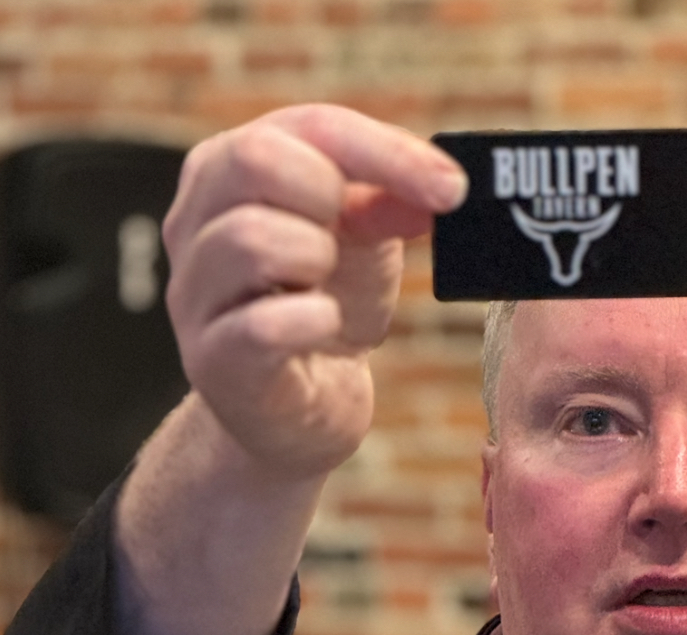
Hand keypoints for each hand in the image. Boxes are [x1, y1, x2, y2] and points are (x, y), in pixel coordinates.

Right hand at [162, 103, 467, 479]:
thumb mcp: (363, 243)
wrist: (299, 414)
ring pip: (249, 238)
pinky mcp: (213, 361)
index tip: (450, 188)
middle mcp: (194, 223)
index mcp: (229, 171)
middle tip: (348, 241)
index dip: (385, 152)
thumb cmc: (324, 311)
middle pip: (253, 159)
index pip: (307, 127)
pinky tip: (327, 325)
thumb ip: (388, 201)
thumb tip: (440, 184)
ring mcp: (194, 294)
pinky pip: (261, 325)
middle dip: (326, 196)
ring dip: (316, 259)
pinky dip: (312, 320)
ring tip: (326, 287)